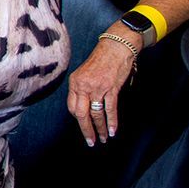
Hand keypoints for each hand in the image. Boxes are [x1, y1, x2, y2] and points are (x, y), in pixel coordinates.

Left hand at [66, 28, 135, 145]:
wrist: (116, 46)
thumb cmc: (102, 59)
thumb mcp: (85, 73)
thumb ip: (83, 88)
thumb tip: (86, 105)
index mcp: (75, 82)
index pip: (71, 106)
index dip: (77, 118)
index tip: (83, 124)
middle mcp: (83, 86)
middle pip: (81, 114)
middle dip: (86, 130)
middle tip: (91, 141)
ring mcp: (97, 87)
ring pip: (96, 114)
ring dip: (100, 129)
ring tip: (103, 139)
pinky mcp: (111, 88)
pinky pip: (110, 109)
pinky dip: (111, 122)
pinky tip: (112, 131)